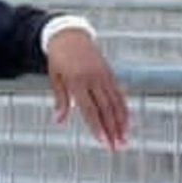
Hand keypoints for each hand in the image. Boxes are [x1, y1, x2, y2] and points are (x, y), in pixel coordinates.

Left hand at [46, 30, 128, 149]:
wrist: (69, 35)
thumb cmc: (59, 58)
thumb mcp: (55, 77)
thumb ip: (60, 100)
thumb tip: (58, 120)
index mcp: (77, 81)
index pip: (89, 109)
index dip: (97, 127)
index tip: (102, 142)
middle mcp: (93, 79)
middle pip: (105, 109)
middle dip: (112, 130)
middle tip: (116, 148)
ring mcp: (104, 75)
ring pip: (116, 103)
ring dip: (121, 123)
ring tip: (124, 140)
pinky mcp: (110, 73)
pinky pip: (119, 94)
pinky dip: (124, 109)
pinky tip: (127, 122)